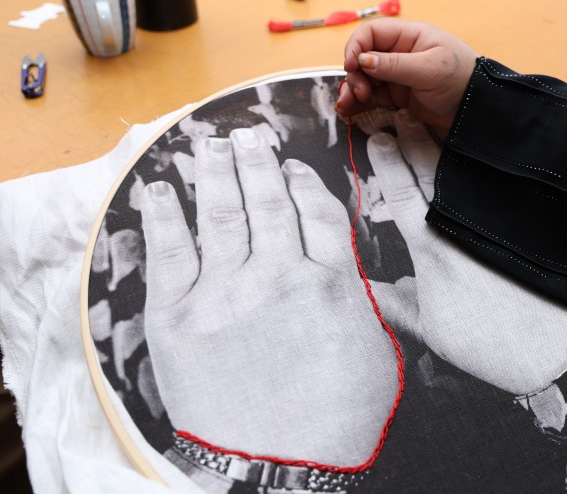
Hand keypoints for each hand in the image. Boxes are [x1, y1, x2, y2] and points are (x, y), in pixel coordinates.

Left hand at [140, 124, 397, 465]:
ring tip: (211, 143)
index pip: (315, 211)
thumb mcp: (377, 353)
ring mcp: (226, 292)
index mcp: (328, 282)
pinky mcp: (178, 318)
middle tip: (247, 135)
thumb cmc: (337, 421)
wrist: (280, 470)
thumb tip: (343, 269)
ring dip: (216, 171)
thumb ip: (361, 300)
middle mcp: (278, 275)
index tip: (291, 166)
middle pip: (268, 200)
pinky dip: (164, 215)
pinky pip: (169, 252)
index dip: (301, 181)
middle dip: (257, 161)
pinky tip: (160, 188)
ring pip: (221, 213)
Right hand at [336, 19, 477, 138]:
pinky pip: (373, 97)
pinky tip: (349, 111)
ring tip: (347, 106)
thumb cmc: (461, 81)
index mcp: (409, 37)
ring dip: (352, 90)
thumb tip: (362, 61)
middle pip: (364, 58)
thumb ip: (394, 65)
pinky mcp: (399, 96)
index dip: (356, 47)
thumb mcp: (428, 70)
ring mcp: (398, 76)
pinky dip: (359, 103)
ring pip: (365, 79)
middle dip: (355, 74)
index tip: (352, 67)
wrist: (477, 111)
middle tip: (360, 92)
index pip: (372, 34)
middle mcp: (400, 53)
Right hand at [367, 112, 566, 394]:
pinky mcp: (516, 229)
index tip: (381, 136)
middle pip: (429, 173)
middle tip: (402, 113)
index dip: (388, 162)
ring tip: (431, 124)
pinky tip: (476, 160)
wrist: (549, 351)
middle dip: (413, 140)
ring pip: (461, 176)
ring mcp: (490, 225)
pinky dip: (479, 171)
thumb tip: (378, 294)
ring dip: (443, 148)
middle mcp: (459, 227)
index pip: (401, 193)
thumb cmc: (487, 344)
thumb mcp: (433, 332)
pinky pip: (492, 191)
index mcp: (432, 249)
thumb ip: (402, 308)